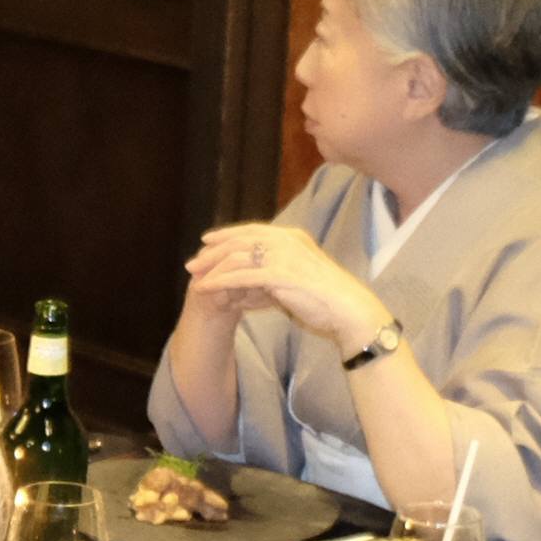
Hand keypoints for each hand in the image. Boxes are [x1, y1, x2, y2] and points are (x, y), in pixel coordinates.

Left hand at [184, 224, 393, 352]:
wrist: (347, 309)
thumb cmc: (325, 299)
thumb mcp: (297, 281)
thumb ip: (273, 279)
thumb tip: (248, 290)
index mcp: (293, 238)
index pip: (253, 231)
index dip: (228, 234)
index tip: (207, 240)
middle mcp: (288, 242)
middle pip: (241, 240)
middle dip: (213, 251)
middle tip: (193, 263)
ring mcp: (285, 257)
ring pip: (238, 257)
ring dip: (213, 267)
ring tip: (194, 278)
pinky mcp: (281, 276)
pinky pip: (242, 277)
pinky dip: (220, 282)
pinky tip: (206, 289)